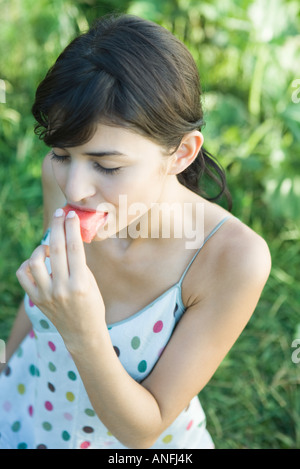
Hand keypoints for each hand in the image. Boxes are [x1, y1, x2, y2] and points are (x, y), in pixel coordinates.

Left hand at [16, 209, 105, 349]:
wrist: (82, 333)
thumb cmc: (92, 305)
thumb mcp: (92, 283)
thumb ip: (79, 263)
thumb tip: (68, 239)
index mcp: (81, 283)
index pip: (74, 248)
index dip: (72, 228)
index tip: (71, 215)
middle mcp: (62, 288)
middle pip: (56, 249)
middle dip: (57, 226)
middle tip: (59, 214)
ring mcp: (47, 295)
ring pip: (35, 261)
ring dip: (42, 247)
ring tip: (49, 247)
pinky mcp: (36, 300)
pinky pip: (23, 276)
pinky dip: (28, 264)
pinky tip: (38, 262)